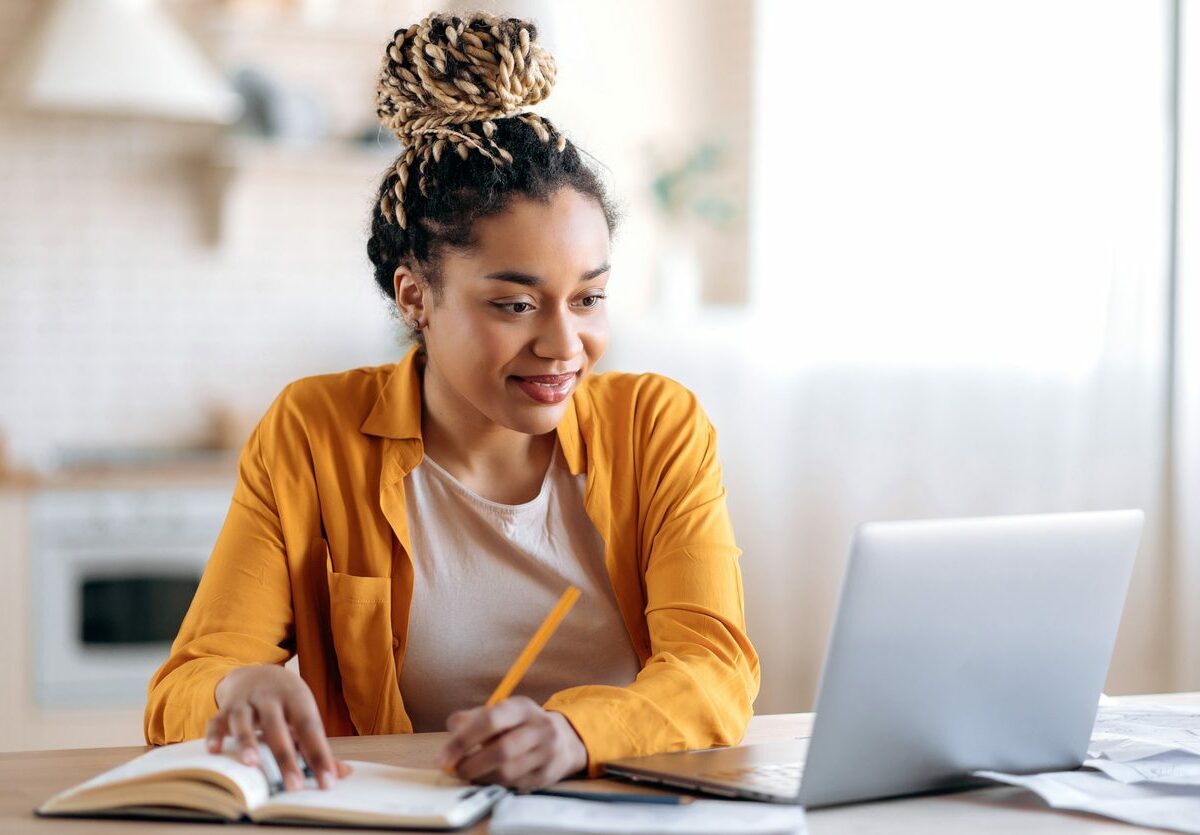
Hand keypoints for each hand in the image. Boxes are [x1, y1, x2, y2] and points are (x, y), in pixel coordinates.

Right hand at [206, 664, 351, 790]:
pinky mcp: (225, 707)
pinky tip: (214, 751)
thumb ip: (318, 745)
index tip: (328, 782)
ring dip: (246, 740)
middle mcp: (271, 697)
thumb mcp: (304, 715)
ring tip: (251, 764)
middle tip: (294, 786)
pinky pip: (217, 720)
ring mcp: (246, 701)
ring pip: (244, 720)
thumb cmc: (287, 703)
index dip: (320, 755)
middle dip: (285, 756)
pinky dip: (214, 734)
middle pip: (277, 726)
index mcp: (297, 699)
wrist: (258, 672)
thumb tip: (342, 774)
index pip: (310, 728)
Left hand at [437, 696, 587, 789]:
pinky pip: (515, 785)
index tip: (442, 757)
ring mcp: (547, 752)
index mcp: (522, 707)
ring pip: (508, 772)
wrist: (565, 740)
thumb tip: (452, 729)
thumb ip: (474, 717)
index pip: (490, 720)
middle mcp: (539, 728)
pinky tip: (488, 779)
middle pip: (501, 750)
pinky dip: (495, 784)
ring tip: (470, 775)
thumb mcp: (502, 712)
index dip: (462, 740)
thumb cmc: (522, 725)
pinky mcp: (547, 775)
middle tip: (455, 771)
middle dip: (471, 765)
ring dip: (482, 777)